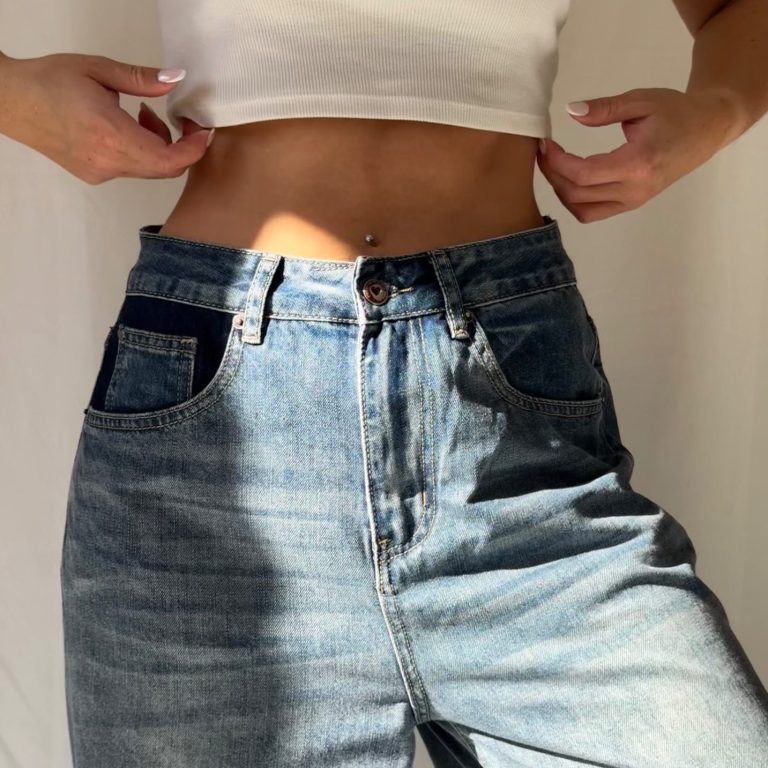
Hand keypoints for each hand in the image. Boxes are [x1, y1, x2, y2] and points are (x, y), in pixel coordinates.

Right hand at [0, 52, 213, 184]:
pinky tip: (126, 126)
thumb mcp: (98, 69)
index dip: (195, 149)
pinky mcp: (94, 175)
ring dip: (159, 146)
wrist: (9, 101)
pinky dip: (141, 151)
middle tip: (181, 120)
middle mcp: (108, 163)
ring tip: (143, 113)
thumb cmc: (50, 80)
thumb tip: (177, 78)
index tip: (204, 130)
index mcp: (111, 136)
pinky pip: (131, 169)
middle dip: (182, 146)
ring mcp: (101, 173)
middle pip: (165, 169)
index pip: (170, 160)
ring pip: (149, 170)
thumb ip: (142, 79)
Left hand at [536, 87, 743, 222]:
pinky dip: (574, 200)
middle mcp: (634, 190)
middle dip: (553, 174)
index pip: (584, 174)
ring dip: (561, 190)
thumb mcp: (641, 101)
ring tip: (553, 165)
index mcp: (638, 164)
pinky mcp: (630, 205)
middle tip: (543, 151)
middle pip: (578, 194)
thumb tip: (571, 111)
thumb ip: (605, 108)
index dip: (557, 162)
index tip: (545, 143)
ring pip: (582, 210)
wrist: (706, 131)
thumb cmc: (675, 112)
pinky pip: (593, 213)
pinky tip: (568, 178)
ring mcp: (632, 202)